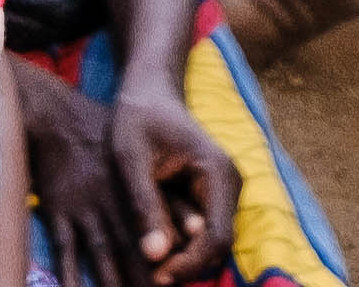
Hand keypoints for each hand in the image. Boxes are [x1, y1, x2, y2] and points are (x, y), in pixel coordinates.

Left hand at [22, 70, 238, 284]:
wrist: (149, 90)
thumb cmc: (137, 117)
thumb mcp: (130, 156)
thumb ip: (144, 203)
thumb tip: (155, 255)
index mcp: (218, 172)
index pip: (216, 236)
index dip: (189, 264)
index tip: (155, 276)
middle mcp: (229, 184)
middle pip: (217, 246)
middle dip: (185, 266)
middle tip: (147, 279)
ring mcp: (222, 192)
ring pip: (209, 243)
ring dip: (182, 260)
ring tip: (146, 269)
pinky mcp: (209, 197)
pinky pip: (200, 232)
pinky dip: (180, 247)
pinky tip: (151, 252)